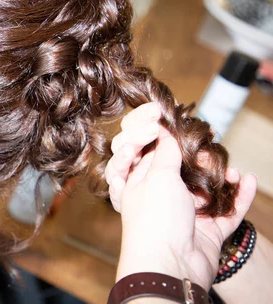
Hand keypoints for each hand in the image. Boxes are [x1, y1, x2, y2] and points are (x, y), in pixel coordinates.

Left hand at [105, 103, 257, 289]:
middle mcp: (161, 196)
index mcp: (139, 182)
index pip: (146, 152)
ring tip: (227, 168)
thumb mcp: (157, 175)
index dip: (155, 135)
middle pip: (180, 168)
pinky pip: (226, 210)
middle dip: (196, 156)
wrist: (168, 267)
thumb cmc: (155, 219)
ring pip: (206, 188)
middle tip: (208, 143)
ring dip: (220, 176)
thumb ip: (164, 152)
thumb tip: (163, 132)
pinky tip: (246, 181)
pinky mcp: (206, 231)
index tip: (166, 117)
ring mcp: (185, 214)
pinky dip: (237, 197)